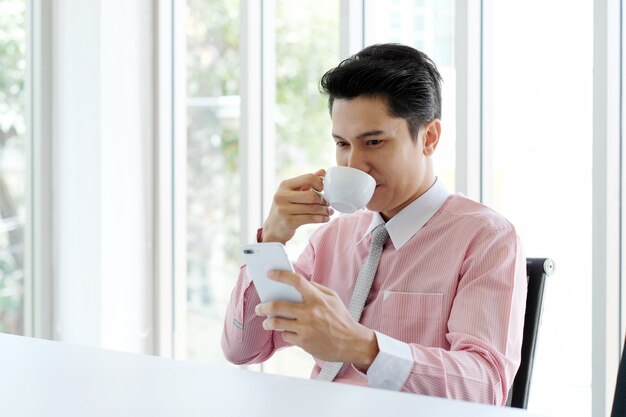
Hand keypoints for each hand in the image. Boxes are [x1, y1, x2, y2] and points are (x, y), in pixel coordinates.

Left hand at [254, 270, 378, 370]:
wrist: (351, 343)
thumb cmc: (341, 319)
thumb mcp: (333, 298)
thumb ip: (316, 288)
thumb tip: (300, 282)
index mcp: (317, 298)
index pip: (296, 281)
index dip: (280, 275)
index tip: (269, 273)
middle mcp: (309, 312)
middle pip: (277, 305)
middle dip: (264, 306)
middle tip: (260, 307)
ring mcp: (305, 328)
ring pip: (277, 323)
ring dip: (268, 322)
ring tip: (266, 322)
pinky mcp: (303, 342)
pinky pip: (285, 335)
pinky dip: (285, 333)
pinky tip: (287, 331)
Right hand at [261, 169, 332, 243]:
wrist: (273, 228)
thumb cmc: (286, 207)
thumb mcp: (293, 192)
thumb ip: (307, 182)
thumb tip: (322, 171)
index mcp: (285, 185)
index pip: (308, 178)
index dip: (320, 183)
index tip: (324, 190)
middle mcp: (282, 196)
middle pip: (312, 195)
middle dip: (323, 200)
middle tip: (328, 204)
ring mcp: (283, 209)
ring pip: (312, 208)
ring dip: (324, 211)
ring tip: (329, 212)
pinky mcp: (288, 222)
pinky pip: (310, 219)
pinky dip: (320, 219)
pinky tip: (325, 218)